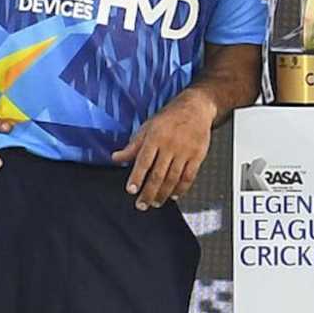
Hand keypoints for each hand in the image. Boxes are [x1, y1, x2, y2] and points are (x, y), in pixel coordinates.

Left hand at [112, 88, 215, 209]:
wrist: (196, 108)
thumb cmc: (170, 117)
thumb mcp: (147, 127)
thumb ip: (133, 145)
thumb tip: (116, 158)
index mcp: (155, 137)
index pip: (143, 161)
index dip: (137, 177)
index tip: (131, 190)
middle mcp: (170, 145)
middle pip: (158, 174)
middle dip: (148, 192)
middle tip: (141, 205)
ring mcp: (185, 152)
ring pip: (173, 178)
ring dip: (163, 194)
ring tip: (156, 203)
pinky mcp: (197, 156)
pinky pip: (189, 177)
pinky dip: (181, 189)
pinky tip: (174, 195)